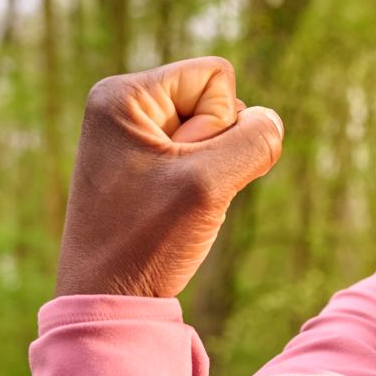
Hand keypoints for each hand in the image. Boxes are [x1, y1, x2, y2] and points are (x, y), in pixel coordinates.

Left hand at [54, 55, 285, 300]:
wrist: (106, 299)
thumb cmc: (145, 242)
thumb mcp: (209, 185)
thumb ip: (254, 141)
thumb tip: (269, 121)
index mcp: (123, 95)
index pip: (216, 75)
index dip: (220, 123)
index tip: (181, 168)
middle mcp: (123, 106)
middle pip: (216, 102)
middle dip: (215, 149)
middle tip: (174, 192)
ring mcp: (132, 137)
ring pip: (213, 134)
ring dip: (210, 172)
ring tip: (172, 205)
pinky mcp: (142, 165)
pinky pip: (200, 159)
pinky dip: (201, 186)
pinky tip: (172, 212)